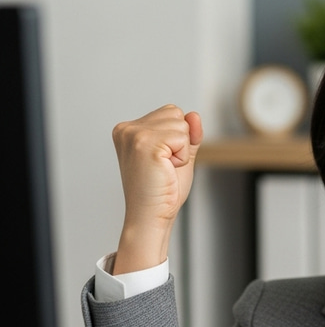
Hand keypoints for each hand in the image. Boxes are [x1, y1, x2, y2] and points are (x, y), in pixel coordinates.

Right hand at [111, 105, 202, 272]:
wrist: (152, 215)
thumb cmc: (163, 190)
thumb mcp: (180, 155)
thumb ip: (188, 134)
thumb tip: (194, 115)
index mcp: (129, 129)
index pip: (170, 112)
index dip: (178, 137)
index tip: (163, 161)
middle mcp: (127, 128)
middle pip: (175, 113)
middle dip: (181, 141)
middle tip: (165, 166)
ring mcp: (134, 134)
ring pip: (181, 124)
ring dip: (182, 150)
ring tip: (165, 168)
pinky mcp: (145, 143)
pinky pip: (183, 137)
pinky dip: (183, 156)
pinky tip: (167, 169)